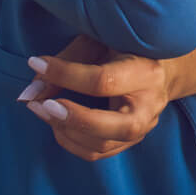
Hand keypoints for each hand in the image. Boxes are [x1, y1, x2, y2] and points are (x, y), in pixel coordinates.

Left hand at [17, 34, 180, 161]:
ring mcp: (143, 128)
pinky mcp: (131, 141)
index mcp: (147, 72)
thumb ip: (68, 60)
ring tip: (42, 109)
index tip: (37, 62)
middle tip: (43, 105)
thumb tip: (33, 90)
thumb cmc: (126, 48)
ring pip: (99, 145)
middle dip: (71, 118)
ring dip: (64, 130)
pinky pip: (96, 152)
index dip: (66, 74)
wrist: (162, 68)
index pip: (103, 81)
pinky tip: (57, 122)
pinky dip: (70, 140)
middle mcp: (149, 106)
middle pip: (110, 127)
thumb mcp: (102, 41)